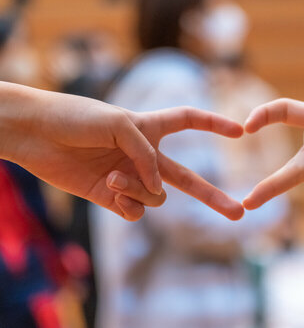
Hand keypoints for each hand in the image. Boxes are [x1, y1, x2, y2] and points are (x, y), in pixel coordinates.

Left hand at [0, 83, 243, 220]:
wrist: (36, 135)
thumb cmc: (76, 118)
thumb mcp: (120, 125)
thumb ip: (146, 155)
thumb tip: (158, 189)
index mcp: (149, 128)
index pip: (189, 122)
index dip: (214, 125)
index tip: (240, 132)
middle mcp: (144, 156)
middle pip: (188, 179)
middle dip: (213, 197)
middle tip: (239, 212)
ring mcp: (130, 178)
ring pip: (156, 196)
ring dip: (139, 189)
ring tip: (113, 177)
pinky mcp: (111, 197)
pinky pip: (135, 210)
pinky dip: (128, 203)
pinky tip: (111, 190)